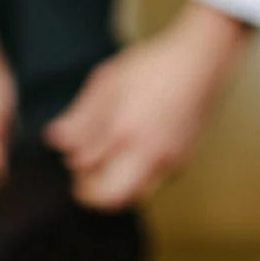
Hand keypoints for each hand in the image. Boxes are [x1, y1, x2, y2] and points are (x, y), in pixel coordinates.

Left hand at [45, 3, 249, 210]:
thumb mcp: (108, 82)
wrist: (203, 63)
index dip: (72, 159)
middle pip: (110, 197)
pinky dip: (137, 180)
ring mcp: (168, 159)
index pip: (83, 164)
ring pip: (135, 195)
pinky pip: (154, 183)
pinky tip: (134, 157)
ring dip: (116, 189)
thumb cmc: (155, 66)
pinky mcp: (184, 160)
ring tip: (108, 169)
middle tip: (83, 179)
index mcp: (122, 130)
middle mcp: (147, 152)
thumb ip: (80, 116)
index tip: (71, 151)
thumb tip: (56, 140)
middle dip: (91, 193)